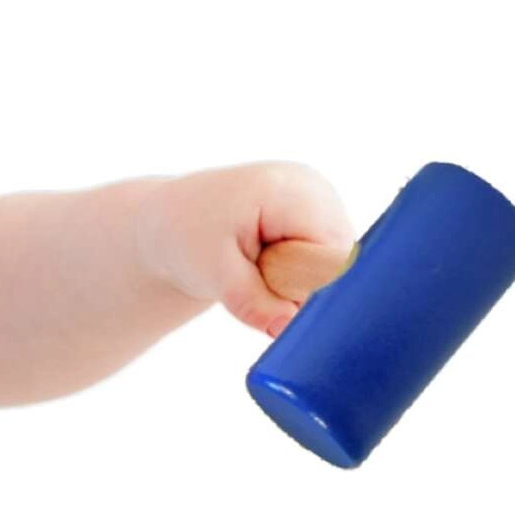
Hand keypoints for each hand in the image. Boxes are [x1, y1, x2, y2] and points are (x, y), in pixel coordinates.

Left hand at [137, 162, 353, 338]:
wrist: (171, 220)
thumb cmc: (186, 238)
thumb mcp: (213, 274)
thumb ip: (254, 303)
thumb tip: (289, 328)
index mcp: (291, 191)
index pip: (334, 255)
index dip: (317, 290)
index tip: (286, 310)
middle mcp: (315, 187)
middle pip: (342, 259)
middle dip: (309, 289)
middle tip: (260, 286)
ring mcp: (320, 198)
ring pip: (338, 264)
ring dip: (305, 284)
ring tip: (260, 270)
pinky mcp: (318, 214)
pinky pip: (329, 260)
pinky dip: (304, 275)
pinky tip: (272, 264)